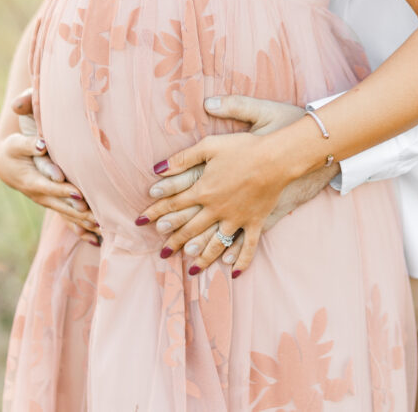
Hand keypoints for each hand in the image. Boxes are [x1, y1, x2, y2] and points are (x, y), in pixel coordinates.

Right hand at [0, 88, 100, 244]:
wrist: (5, 164)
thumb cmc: (13, 150)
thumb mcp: (16, 144)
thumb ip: (29, 144)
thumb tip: (41, 145)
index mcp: (31, 181)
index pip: (49, 187)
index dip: (63, 191)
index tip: (79, 194)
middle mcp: (40, 196)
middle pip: (62, 206)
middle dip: (80, 212)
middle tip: (98, 217)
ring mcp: (46, 202)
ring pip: (67, 215)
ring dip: (84, 223)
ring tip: (103, 230)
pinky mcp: (52, 203)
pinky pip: (67, 219)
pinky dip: (80, 230)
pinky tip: (96, 240)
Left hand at [139, 96, 336, 275]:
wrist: (276, 158)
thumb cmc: (243, 147)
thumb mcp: (209, 146)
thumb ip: (183, 158)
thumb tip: (157, 168)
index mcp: (203, 189)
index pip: (173, 203)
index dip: (156, 211)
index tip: (141, 221)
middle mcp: (216, 208)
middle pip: (190, 227)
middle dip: (174, 240)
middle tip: (162, 252)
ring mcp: (236, 218)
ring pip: (214, 242)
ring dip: (201, 256)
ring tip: (189, 267)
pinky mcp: (256, 222)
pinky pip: (247, 245)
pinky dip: (240, 259)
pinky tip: (232, 271)